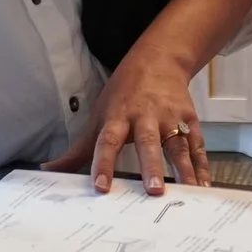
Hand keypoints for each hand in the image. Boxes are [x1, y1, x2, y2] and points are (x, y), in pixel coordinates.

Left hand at [46, 40, 207, 195]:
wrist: (159, 60)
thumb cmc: (123, 93)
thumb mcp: (98, 116)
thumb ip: (77, 149)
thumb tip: (48, 169)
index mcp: (118, 117)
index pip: (107, 141)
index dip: (102, 163)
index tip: (101, 186)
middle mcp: (145, 116)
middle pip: (147, 142)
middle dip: (151, 166)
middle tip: (153, 190)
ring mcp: (170, 117)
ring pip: (177, 144)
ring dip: (183, 168)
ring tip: (188, 191)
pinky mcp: (189, 118)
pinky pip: (197, 145)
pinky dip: (202, 165)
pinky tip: (203, 185)